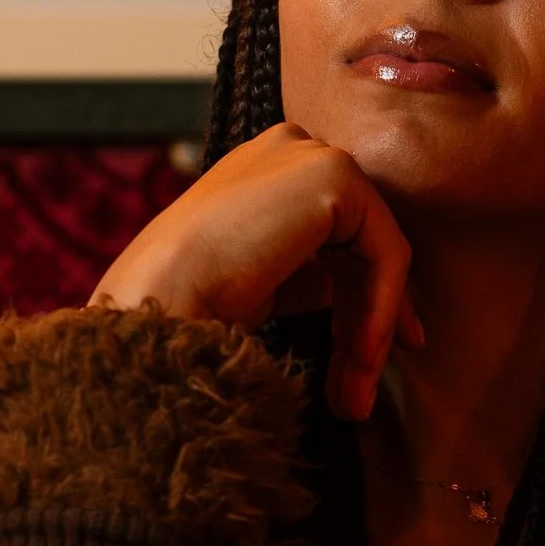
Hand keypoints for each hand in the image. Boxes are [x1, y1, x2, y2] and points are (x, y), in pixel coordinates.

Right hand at [92, 124, 421, 419]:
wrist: (158, 301)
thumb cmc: (188, 302)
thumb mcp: (260, 282)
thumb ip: (305, 274)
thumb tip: (341, 288)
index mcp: (265, 166)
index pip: (334, 234)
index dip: (357, 298)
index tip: (366, 360)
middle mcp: (290, 148)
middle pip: (360, 243)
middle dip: (368, 322)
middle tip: (359, 395)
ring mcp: (313, 155)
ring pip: (377, 253)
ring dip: (371, 330)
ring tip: (354, 397)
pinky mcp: (335, 177)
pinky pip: (386, 253)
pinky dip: (381, 310)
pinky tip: (360, 358)